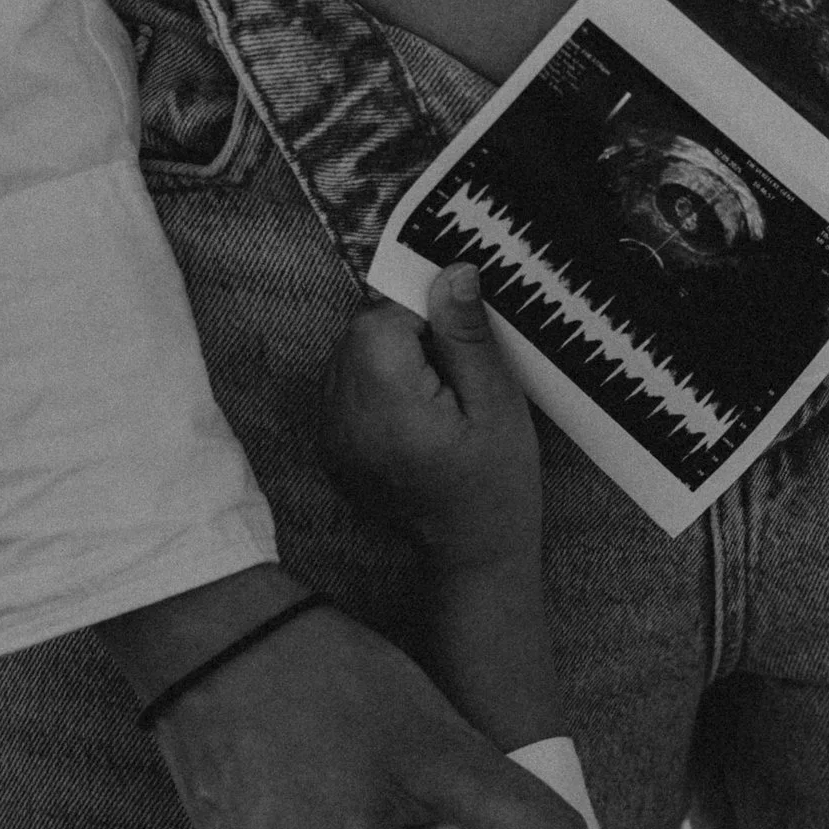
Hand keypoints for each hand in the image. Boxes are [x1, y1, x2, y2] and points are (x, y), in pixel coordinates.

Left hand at [322, 268, 540, 573]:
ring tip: (436, 403)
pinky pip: (347, 390)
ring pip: (352, 358)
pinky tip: (416, 421)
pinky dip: (379, 390)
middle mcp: (342, 415)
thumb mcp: (497, 403)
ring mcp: (330, 434)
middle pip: (360, 334)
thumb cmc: (495, 485)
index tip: (460, 348)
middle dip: (407, 339)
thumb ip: (466, 336)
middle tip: (454, 380)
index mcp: (383, 401)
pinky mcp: (331, 446)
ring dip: (392, 363)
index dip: (424, 317)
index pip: (381, 316)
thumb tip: (451, 273)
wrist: (472, 556)